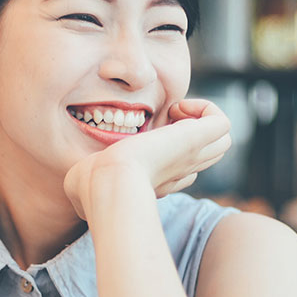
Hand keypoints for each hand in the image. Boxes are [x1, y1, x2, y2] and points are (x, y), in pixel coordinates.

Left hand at [64, 99, 230, 219]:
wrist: (105, 183)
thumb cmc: (90, 188)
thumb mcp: (85, 185)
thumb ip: (85, 181)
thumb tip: (75, 184)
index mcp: (156, 182)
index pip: (179, 172)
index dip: (166, 153)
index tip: (141, 143)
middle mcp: (178, 172)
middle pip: (206, 156)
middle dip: (189, 133)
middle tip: (163, 122)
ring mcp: (189, 157)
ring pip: (220, 141)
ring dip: (200, 120)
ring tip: (173, 113)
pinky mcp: (194, 140)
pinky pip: (221, 122)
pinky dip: (204, 109)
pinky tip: (177, 108)